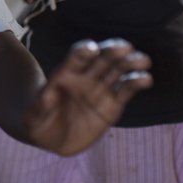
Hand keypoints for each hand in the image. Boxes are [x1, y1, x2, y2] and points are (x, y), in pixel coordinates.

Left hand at [24, 38, 151, 154]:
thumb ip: (43, 103)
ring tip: (143, 60)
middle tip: (125, 48)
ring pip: (118, 71)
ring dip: (130, 64)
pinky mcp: (113, 104)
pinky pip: (126, 91)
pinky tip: (146, 79)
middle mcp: (85, 77)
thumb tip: (49, 94)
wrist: (51, 134)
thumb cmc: (39, 119)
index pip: (75, 59)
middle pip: (101, 60)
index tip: (91, 48)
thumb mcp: (35, 112)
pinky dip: (136, 83)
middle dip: (112, 52)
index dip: (82, 52)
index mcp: (65, 74)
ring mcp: (100, 89)